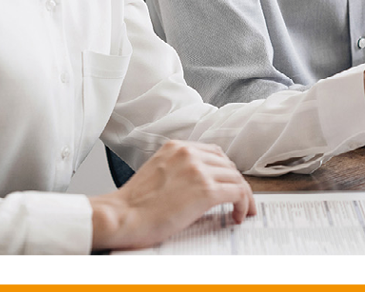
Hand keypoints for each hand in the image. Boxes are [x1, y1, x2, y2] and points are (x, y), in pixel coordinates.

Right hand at [89, 140, 255, 251]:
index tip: (229, 183)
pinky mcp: (206, 190)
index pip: (213, 153)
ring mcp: (198, 170)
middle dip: (235, 183)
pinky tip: (239, 215)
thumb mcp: (157, 172)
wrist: (120, 217)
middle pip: (227, 164)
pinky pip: (238, 193)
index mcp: (176, 147)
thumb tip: (197, 184)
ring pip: (236, 178)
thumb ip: (178, 170)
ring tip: (242, 211)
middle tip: (239, 199)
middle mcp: (189, 153)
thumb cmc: (133, 205)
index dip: (225, 170)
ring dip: (243, 195)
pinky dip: (244, 204)